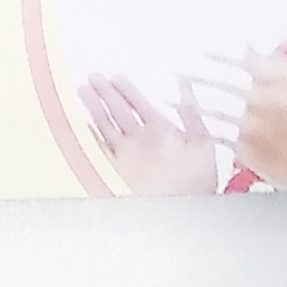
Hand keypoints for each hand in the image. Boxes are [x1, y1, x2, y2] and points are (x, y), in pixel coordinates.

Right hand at [79, 73, 217, 196]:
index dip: (127, 90)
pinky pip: (101, 149)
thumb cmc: (198, 182)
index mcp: (160, 133)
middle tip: (94, 77)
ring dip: (96, 108)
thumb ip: (190, 113)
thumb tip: (185, 87)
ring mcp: (128, 157)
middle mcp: (142, 144)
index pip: (140, 105)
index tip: (116, 76)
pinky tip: (84, 124)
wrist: (186, 210)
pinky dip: (91, 136)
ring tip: (84, 90)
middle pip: (119, 112)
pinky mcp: (118, 171)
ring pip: (107, 126)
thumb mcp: (202, 141)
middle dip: (106, 94)